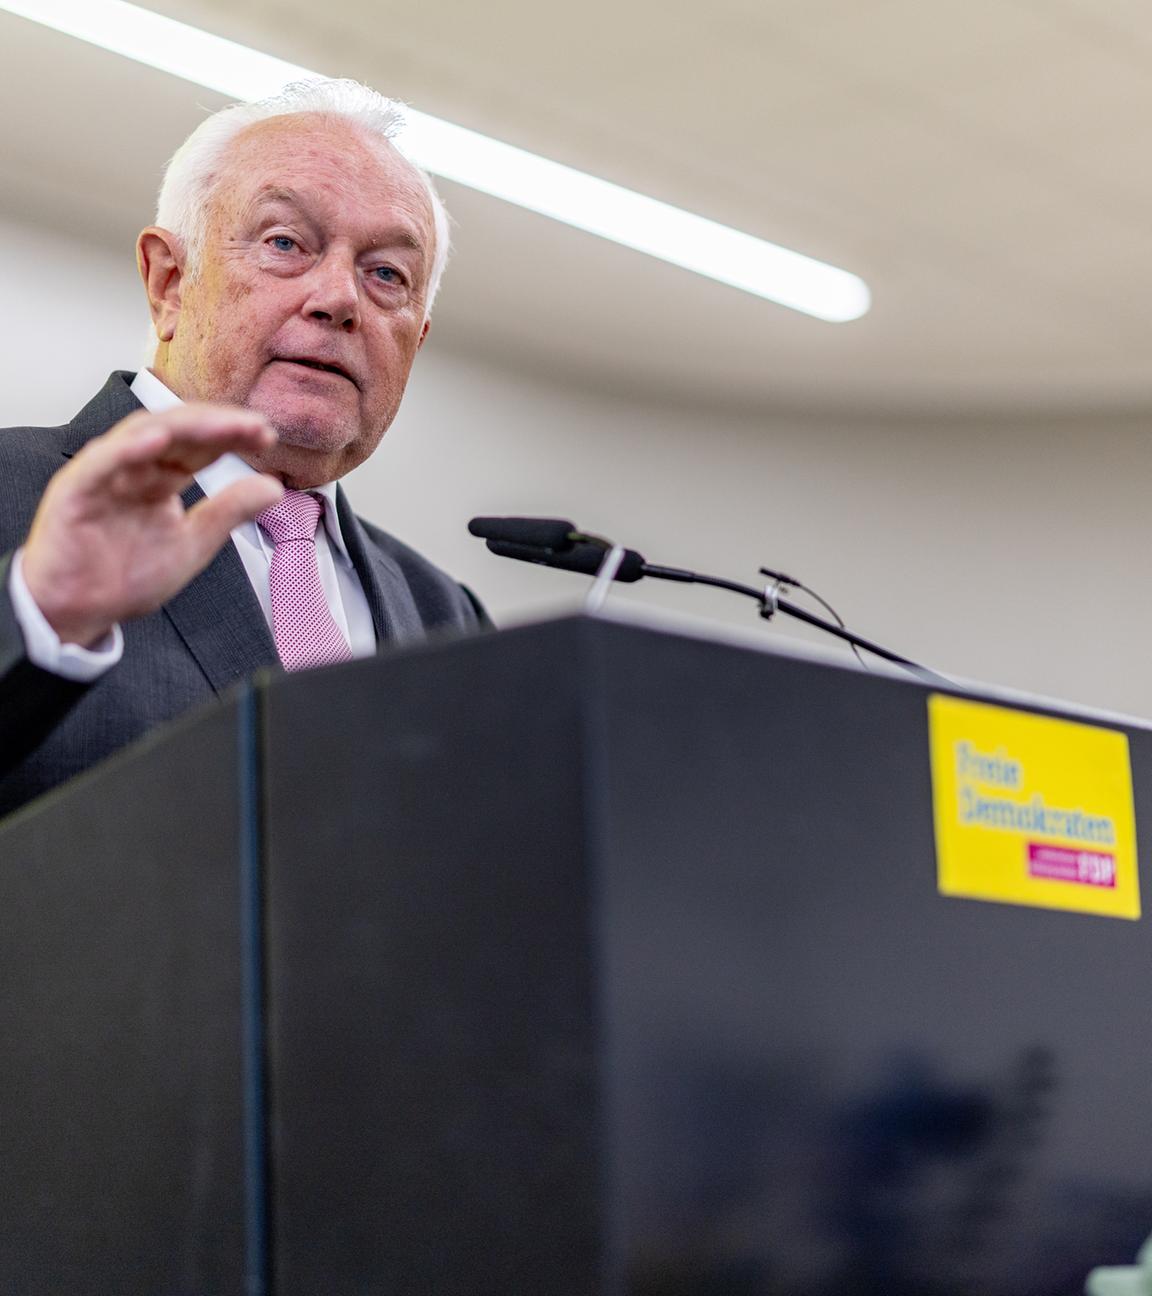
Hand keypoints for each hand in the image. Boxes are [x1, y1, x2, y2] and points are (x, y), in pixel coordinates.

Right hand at [21, 404, 283, 646]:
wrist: (78, 613)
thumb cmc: (123, 578)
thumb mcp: (192, 544)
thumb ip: (229, 512)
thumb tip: (273, 487)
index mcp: (160, 478)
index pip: (200, 445)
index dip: (233, 436)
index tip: (266, 437)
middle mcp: (132, 468)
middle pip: (178, 431)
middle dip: (218, 425)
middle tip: (255, 427)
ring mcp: (104, 474)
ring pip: (144, 434)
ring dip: (186, 427)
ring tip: (223, 426)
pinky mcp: (75, 490)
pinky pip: (102, 462)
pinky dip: (128, 448)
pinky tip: (159, 441)